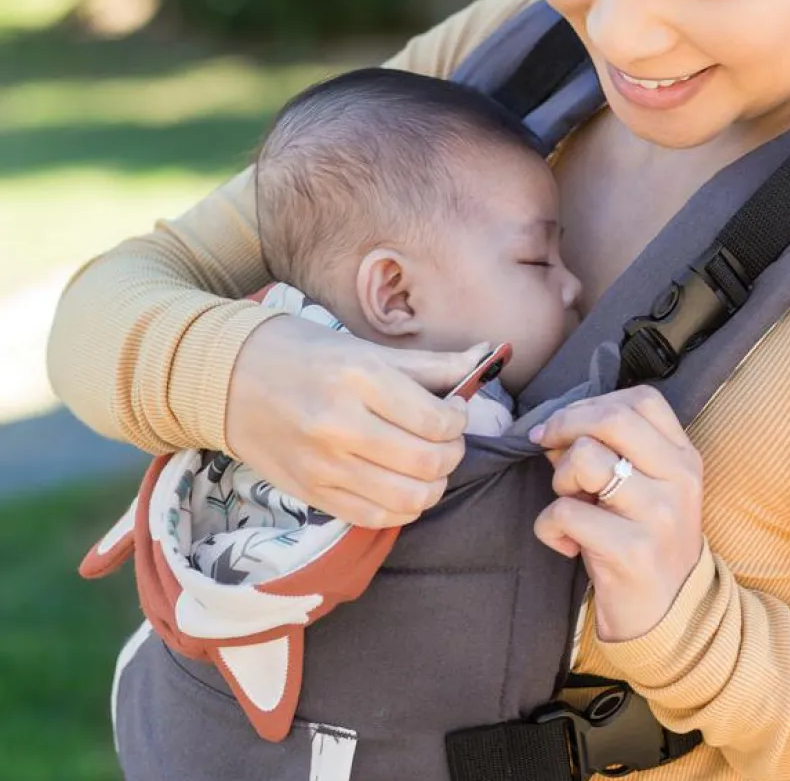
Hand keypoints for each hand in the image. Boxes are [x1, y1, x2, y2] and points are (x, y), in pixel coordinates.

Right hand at [226, 315, 491, 526]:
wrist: (227, 379)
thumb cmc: (303, 353)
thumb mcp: (365, 348)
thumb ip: (430, 364)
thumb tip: (485, 359)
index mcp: (360, 378)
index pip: (437, 420)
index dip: (459, 421)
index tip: (454, 413)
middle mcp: (341, 425)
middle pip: (428, 463)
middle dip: (452, 454)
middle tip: (446, 440)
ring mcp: (323, 466)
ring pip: (408, 499)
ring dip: (433, 486)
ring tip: (428, 466)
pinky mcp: (311, 494)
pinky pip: (375, 519)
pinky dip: (402, 508)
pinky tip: (402, 486)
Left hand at [531, 386, 703, 641]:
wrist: (669, 617)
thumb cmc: (643, 542)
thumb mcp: (641, 489)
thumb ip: (606, 452)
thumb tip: (554, 428)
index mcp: (683, 458)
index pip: (642, 400)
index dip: (592, 404)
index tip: (565, 425)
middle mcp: (678, 480)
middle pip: (612, 419)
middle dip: (565, 425)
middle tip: (548, 448)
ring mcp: (658, 515)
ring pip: (585, 459)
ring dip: (560, 479)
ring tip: (571, 504)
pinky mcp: (632, 552)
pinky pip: (565, 513)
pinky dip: (548, 527)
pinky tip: (567, 545)